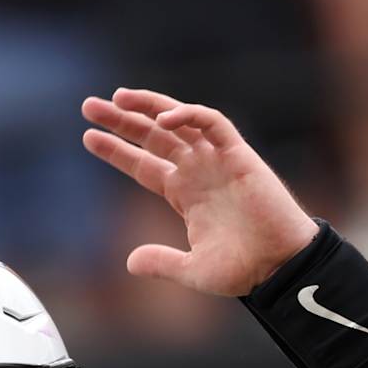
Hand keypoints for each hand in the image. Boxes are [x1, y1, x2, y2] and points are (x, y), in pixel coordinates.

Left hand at [83, 89, 318, 295]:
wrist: (280, 267)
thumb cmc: (243, 269)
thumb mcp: (192, 269)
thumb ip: (161, 263)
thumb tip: (129, 262)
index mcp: (184, 194)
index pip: (143, 165)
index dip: (117, 151)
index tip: (87, 138)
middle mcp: (197, 172)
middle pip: (153, 137)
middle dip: (122, 121)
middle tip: (88, 106)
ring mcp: (217, 161)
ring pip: (179, 122)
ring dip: (149, 106)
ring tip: (117, 97)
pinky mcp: (239, 155)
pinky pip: (213, 124)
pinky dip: (190, 116)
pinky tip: (164, 118)